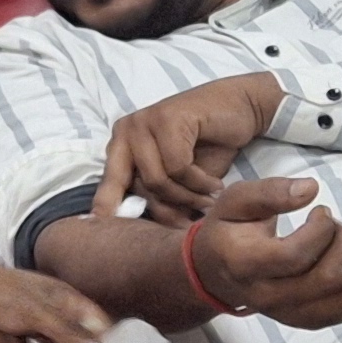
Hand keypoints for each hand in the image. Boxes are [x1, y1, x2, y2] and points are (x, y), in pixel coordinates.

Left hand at [89, 71, 284, 224]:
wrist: (242, 108)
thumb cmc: (210, 146)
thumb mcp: (180, 177)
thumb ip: (159, 195)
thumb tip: (146, 234)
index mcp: (122, 143)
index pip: (110, 181)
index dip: (106, 204)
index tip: (98, 225)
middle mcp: (127, 130)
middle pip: (137, 185)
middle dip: (166, 208)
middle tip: (196, 213)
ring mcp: (145, 121)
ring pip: (157, 179)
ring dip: (188, 196)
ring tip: (208, 197)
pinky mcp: (166, 118)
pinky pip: (178, 166)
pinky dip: (200, 181)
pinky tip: (216, 183)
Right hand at [178, 178, 341, 331]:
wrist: (218, 273)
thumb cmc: (230, 231)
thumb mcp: (236, 200)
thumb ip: (270, 191)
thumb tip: (311, 189)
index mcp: (245, 264)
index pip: (295, 256)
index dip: (321, 229)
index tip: (319, 211)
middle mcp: (268, 298)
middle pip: (330, 278)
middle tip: (332, 224)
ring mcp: (293, 315)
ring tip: (341, 242)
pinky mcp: (313, 321)